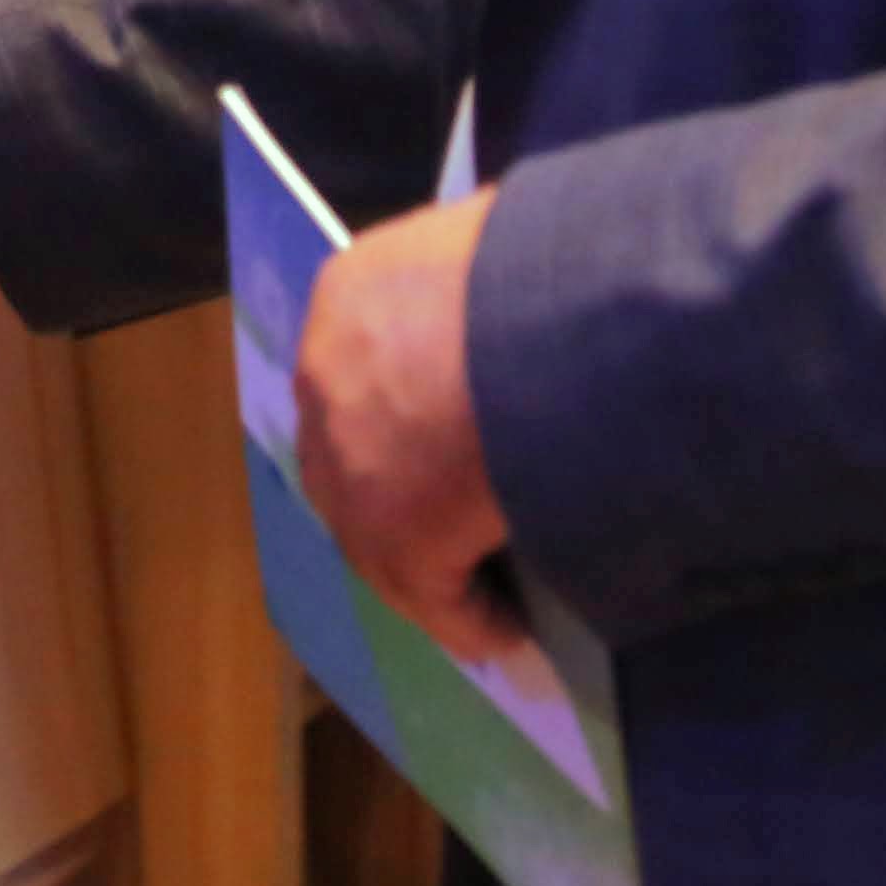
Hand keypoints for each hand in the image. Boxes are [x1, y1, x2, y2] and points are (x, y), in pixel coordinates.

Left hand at [294, 185, 516, 658]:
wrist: (559, 315)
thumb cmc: (544, 270)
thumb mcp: (495, 254)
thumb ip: (483, 289)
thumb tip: (508, 302)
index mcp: (349, 293)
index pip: (361, 371)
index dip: (399, 416)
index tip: (438, 445)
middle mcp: (326, 374)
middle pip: (352, 454)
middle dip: (396, 492)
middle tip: (454, 524)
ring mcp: (348, 460)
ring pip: (378, 532)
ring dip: (430, 568)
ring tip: (487, 597)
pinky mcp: (392, 533)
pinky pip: (430, 591)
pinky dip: (466, 616)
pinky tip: (503, 631)